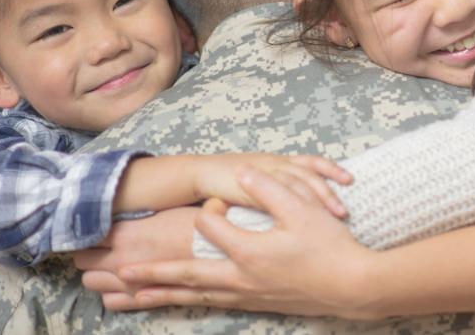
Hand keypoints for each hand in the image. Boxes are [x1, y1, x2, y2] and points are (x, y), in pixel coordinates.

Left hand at [75, 206, 198, 294]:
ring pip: (92, 282)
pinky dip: (111, 293)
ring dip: (97, 272)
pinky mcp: (143, 301)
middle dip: (90, 250)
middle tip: (101, 242)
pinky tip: (122, 283)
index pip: (88, 233)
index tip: (97, 224)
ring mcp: (131, 284)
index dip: (91, 228)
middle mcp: (123, 260)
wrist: (226, 256)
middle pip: (84, 258)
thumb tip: (123, 205)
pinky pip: (111, 302)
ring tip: (110, 262)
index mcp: (127, 234)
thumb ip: (139, 213)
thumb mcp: (168, 209)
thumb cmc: (201, 227)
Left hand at [108, 166, 381, 316]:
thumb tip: (244, 171)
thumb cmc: (331, 246)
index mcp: (248, 251)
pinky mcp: (256, 303)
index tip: (221, 202)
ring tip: (134, 297)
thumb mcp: (303, 209)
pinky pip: (212, 304)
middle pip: (186, 275)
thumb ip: (269, 189)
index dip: (210, 210)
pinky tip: (183, 302)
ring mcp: (247, 294)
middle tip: (120, 274)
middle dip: (152, 275)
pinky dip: (190, 303)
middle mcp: (240, 277)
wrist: (355, 286)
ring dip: (163, 296)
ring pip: (195, 295)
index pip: (210, 227)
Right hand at [193, 154, 351, 217]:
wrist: (200, 176)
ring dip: (319, 197)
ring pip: (298, 182)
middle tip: (346, 208)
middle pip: (310, 173)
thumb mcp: (261, 186)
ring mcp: (262, 172)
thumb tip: (304, 208)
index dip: (332, 169)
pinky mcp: (249, 184)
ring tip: (335, 214)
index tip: (350, 180)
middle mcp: (275, 163)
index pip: (312, 162)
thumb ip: (279, 192)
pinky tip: (300, 215)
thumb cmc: (231, 184)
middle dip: (330, 189)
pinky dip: (291, 202)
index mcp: (280, 162)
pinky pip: (275, 192)